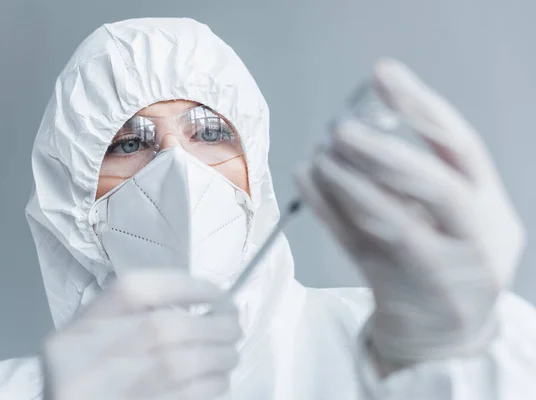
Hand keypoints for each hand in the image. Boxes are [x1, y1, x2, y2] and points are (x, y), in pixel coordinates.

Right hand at [41, 269, 240, 399]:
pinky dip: (210, 387)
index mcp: (80, 330)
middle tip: (235, 326)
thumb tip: (205, 307)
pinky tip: (218, 380)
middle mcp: (87, 359)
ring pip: (179, 367)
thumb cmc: (85, 376)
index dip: (184, 286)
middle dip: (213, 326)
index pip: (135, 291)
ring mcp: (106, 393)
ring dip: (218, 358)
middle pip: (163, 328)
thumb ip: (132, 320)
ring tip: (230, 354)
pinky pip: (183, 399)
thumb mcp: (92, 341)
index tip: (217, 292)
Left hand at [297, 59, 524, 363]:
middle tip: (342, 129)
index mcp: (490, 211)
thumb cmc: (450, 266)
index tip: (384, 76)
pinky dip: (327, 209)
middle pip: (434, 186)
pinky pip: (356, 245)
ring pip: (391, 221)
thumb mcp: (458, 221)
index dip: (422, 106)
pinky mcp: (395, 290)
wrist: (447, 339)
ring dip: (348, 181)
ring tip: (321, 154)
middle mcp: (473, 240)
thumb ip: (423, 179)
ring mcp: (437, 271)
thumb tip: (366, 120)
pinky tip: (307, 180)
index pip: (461, 147)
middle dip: (385, 152)